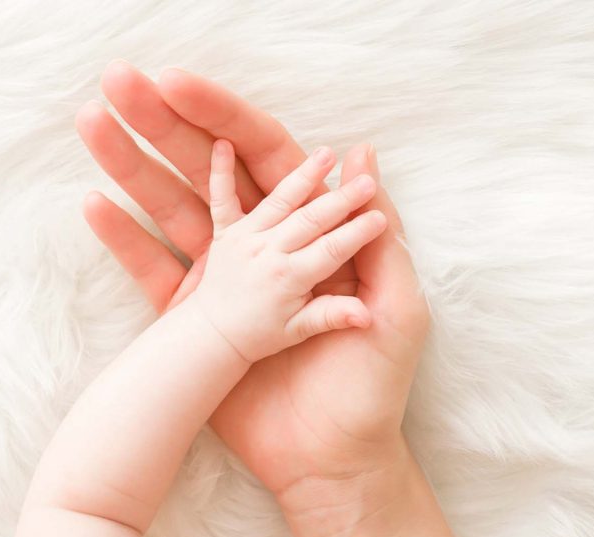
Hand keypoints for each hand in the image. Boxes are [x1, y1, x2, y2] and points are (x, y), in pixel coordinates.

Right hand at [79, 62, 426, 493]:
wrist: (329, 461)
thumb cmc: (371, 387)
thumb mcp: (395, 309)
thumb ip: (381, 242)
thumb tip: (366, 162)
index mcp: (308, 242)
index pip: (273, 166)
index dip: (234, 121)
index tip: (187, 84)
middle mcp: (261, 251)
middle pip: (210, 173)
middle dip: (169, 126)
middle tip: (127, 81)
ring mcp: (222, 282)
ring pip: (171, 209)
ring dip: (132, 165)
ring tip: (93, 122)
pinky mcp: (192, 320)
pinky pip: (150, 269)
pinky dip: (122, 235)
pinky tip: (92, 200)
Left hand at [191, 140, 384, 361]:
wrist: (212, 335)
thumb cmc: (260, 335)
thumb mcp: (298, 330)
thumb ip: (331, 316)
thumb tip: (367, 317)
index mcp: (288, 279)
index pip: (331, 251)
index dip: (357, 234)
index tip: (380, 217)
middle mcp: (266, 254)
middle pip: (310, 221)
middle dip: (341, 200)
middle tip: (367, 181)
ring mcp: (244, 240)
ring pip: (278, 201)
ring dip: (303, 176)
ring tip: (327, 154)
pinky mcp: (224, 233)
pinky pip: (221, 199)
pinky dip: (220, 172)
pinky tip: (223, 144)